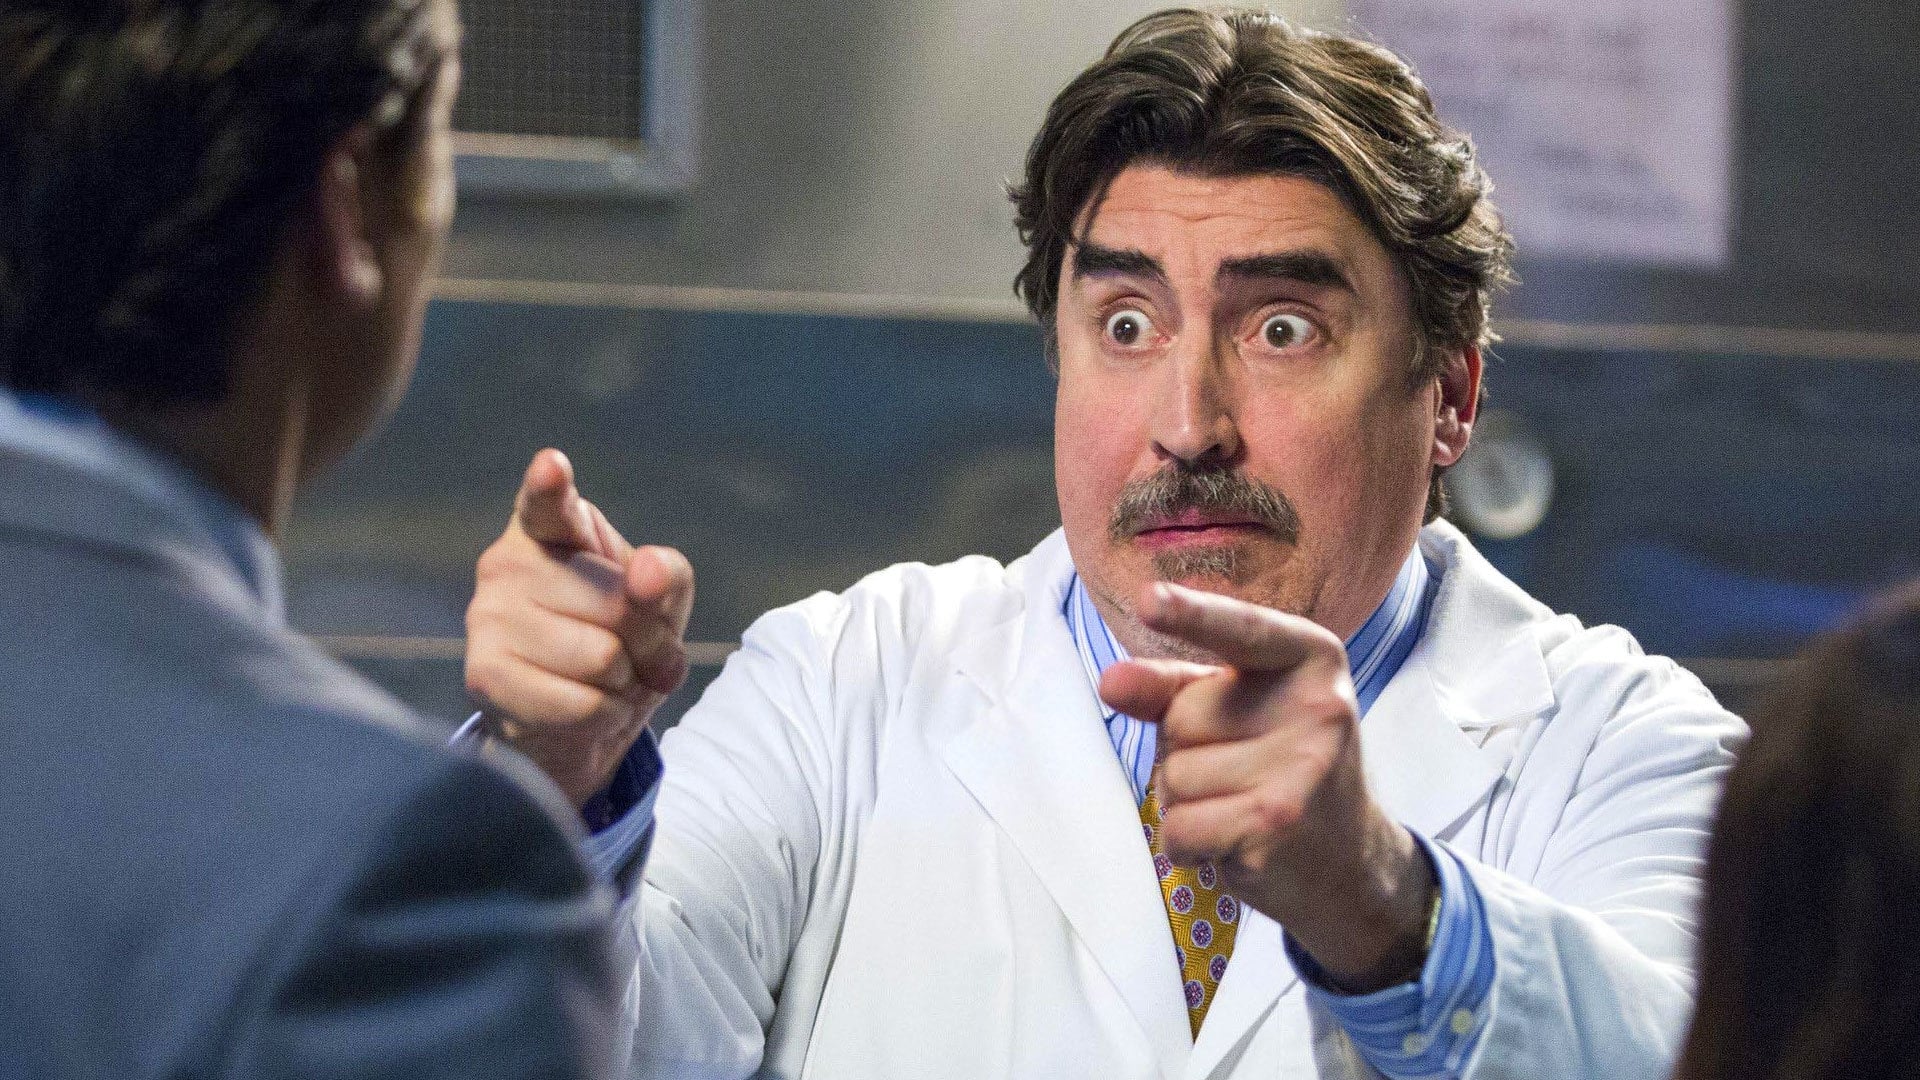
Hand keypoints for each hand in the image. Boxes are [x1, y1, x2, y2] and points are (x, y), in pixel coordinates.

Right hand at [465, 449, 693, 805]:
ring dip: (624, 682)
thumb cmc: (618, 637)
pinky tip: (584, 707)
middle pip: (616, 604)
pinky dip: (605, 716)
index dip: (550, 485)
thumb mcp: (660, 600)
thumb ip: (666, 576)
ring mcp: (487, 618)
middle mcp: (506, 563)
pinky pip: (583, 704)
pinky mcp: (485, 676)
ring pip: (602, 658)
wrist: (580, 716)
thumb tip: (647, 572)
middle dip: (645, 641)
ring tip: (605, 679)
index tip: (552, 466)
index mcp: (548, 528)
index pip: (548, 503)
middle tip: (630, 651)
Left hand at [1099, 582, 1434, 991]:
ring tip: (1240, 807)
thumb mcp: (1243, 709)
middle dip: (1186, 750)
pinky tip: (1233, 843)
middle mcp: (1318, 706)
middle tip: (1242, 772)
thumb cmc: (1283, 767)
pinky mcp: (1276, 825)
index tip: (1147, 599)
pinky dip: (1189, 844)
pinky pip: (1180, 827)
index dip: (1192, 614)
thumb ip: (1175, 687)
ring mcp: (1301, 769)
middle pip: (1182, 717)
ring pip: (1174, 776)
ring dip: (1188, 802)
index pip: (1242, 630)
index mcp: (1311, 658)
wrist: (1352, 862)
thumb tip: (1111, 682)